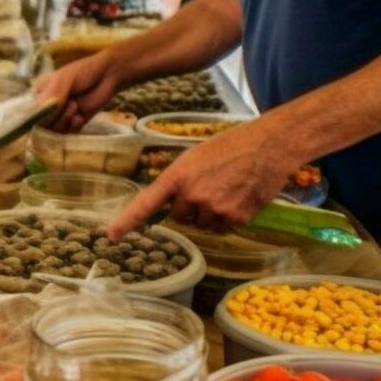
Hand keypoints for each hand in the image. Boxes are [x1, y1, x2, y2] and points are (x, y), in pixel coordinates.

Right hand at [34, 50, 123, 131]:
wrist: (108, 76)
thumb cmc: (83, 72)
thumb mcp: (64, 79)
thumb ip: (52, 95)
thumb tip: (39, 113)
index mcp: (39, 94)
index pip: (29, 113)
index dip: (35, 116)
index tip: (47, 112)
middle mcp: (46, 108)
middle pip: (40, 125)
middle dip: (54, 118)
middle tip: (71, 104)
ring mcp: (60, 117)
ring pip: (53, 132)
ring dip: (63, 122)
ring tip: (76, 107)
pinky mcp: (73, 125)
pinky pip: (66, 135)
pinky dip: (72, 128)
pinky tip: (80, 117)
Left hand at [107, 120, 300, 237]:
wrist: (268, 146)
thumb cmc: (230, 146)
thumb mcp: (195, 157)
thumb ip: (178, 180)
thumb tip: (170, 203)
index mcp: (177, 176)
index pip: (146, 202)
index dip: (127, 220)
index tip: (112, 235)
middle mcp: (192, 196)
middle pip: (179, 217)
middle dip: (189, 206)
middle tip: (209, 184)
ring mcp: (214, 209)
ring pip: (201, 224)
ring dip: (209, 213)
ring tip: (226, 188)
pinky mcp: (234, 219)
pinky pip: (222, 227)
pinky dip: (228, 217)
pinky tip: (238, 196)